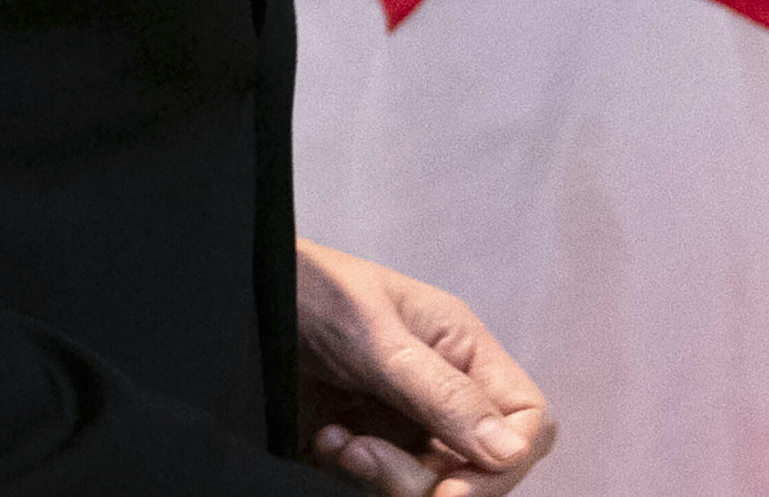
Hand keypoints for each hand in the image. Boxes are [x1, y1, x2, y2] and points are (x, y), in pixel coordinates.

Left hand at [291, 239, 554, 494]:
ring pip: (433, 486)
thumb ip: (442, 394)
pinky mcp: (367, 450)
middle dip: (429, 480)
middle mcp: (444, 394)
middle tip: (365, 456)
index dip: (504, 463)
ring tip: (337, 442)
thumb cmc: (309, 291)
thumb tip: (511, 452)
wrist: (241, 299)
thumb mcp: (376, 338)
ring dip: (385, 478)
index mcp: (463, 351)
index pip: (527, 420)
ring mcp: (406, 425)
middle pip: (481, 469)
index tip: (452, 488)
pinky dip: (355, 477)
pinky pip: (385, 489)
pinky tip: (325, 442)